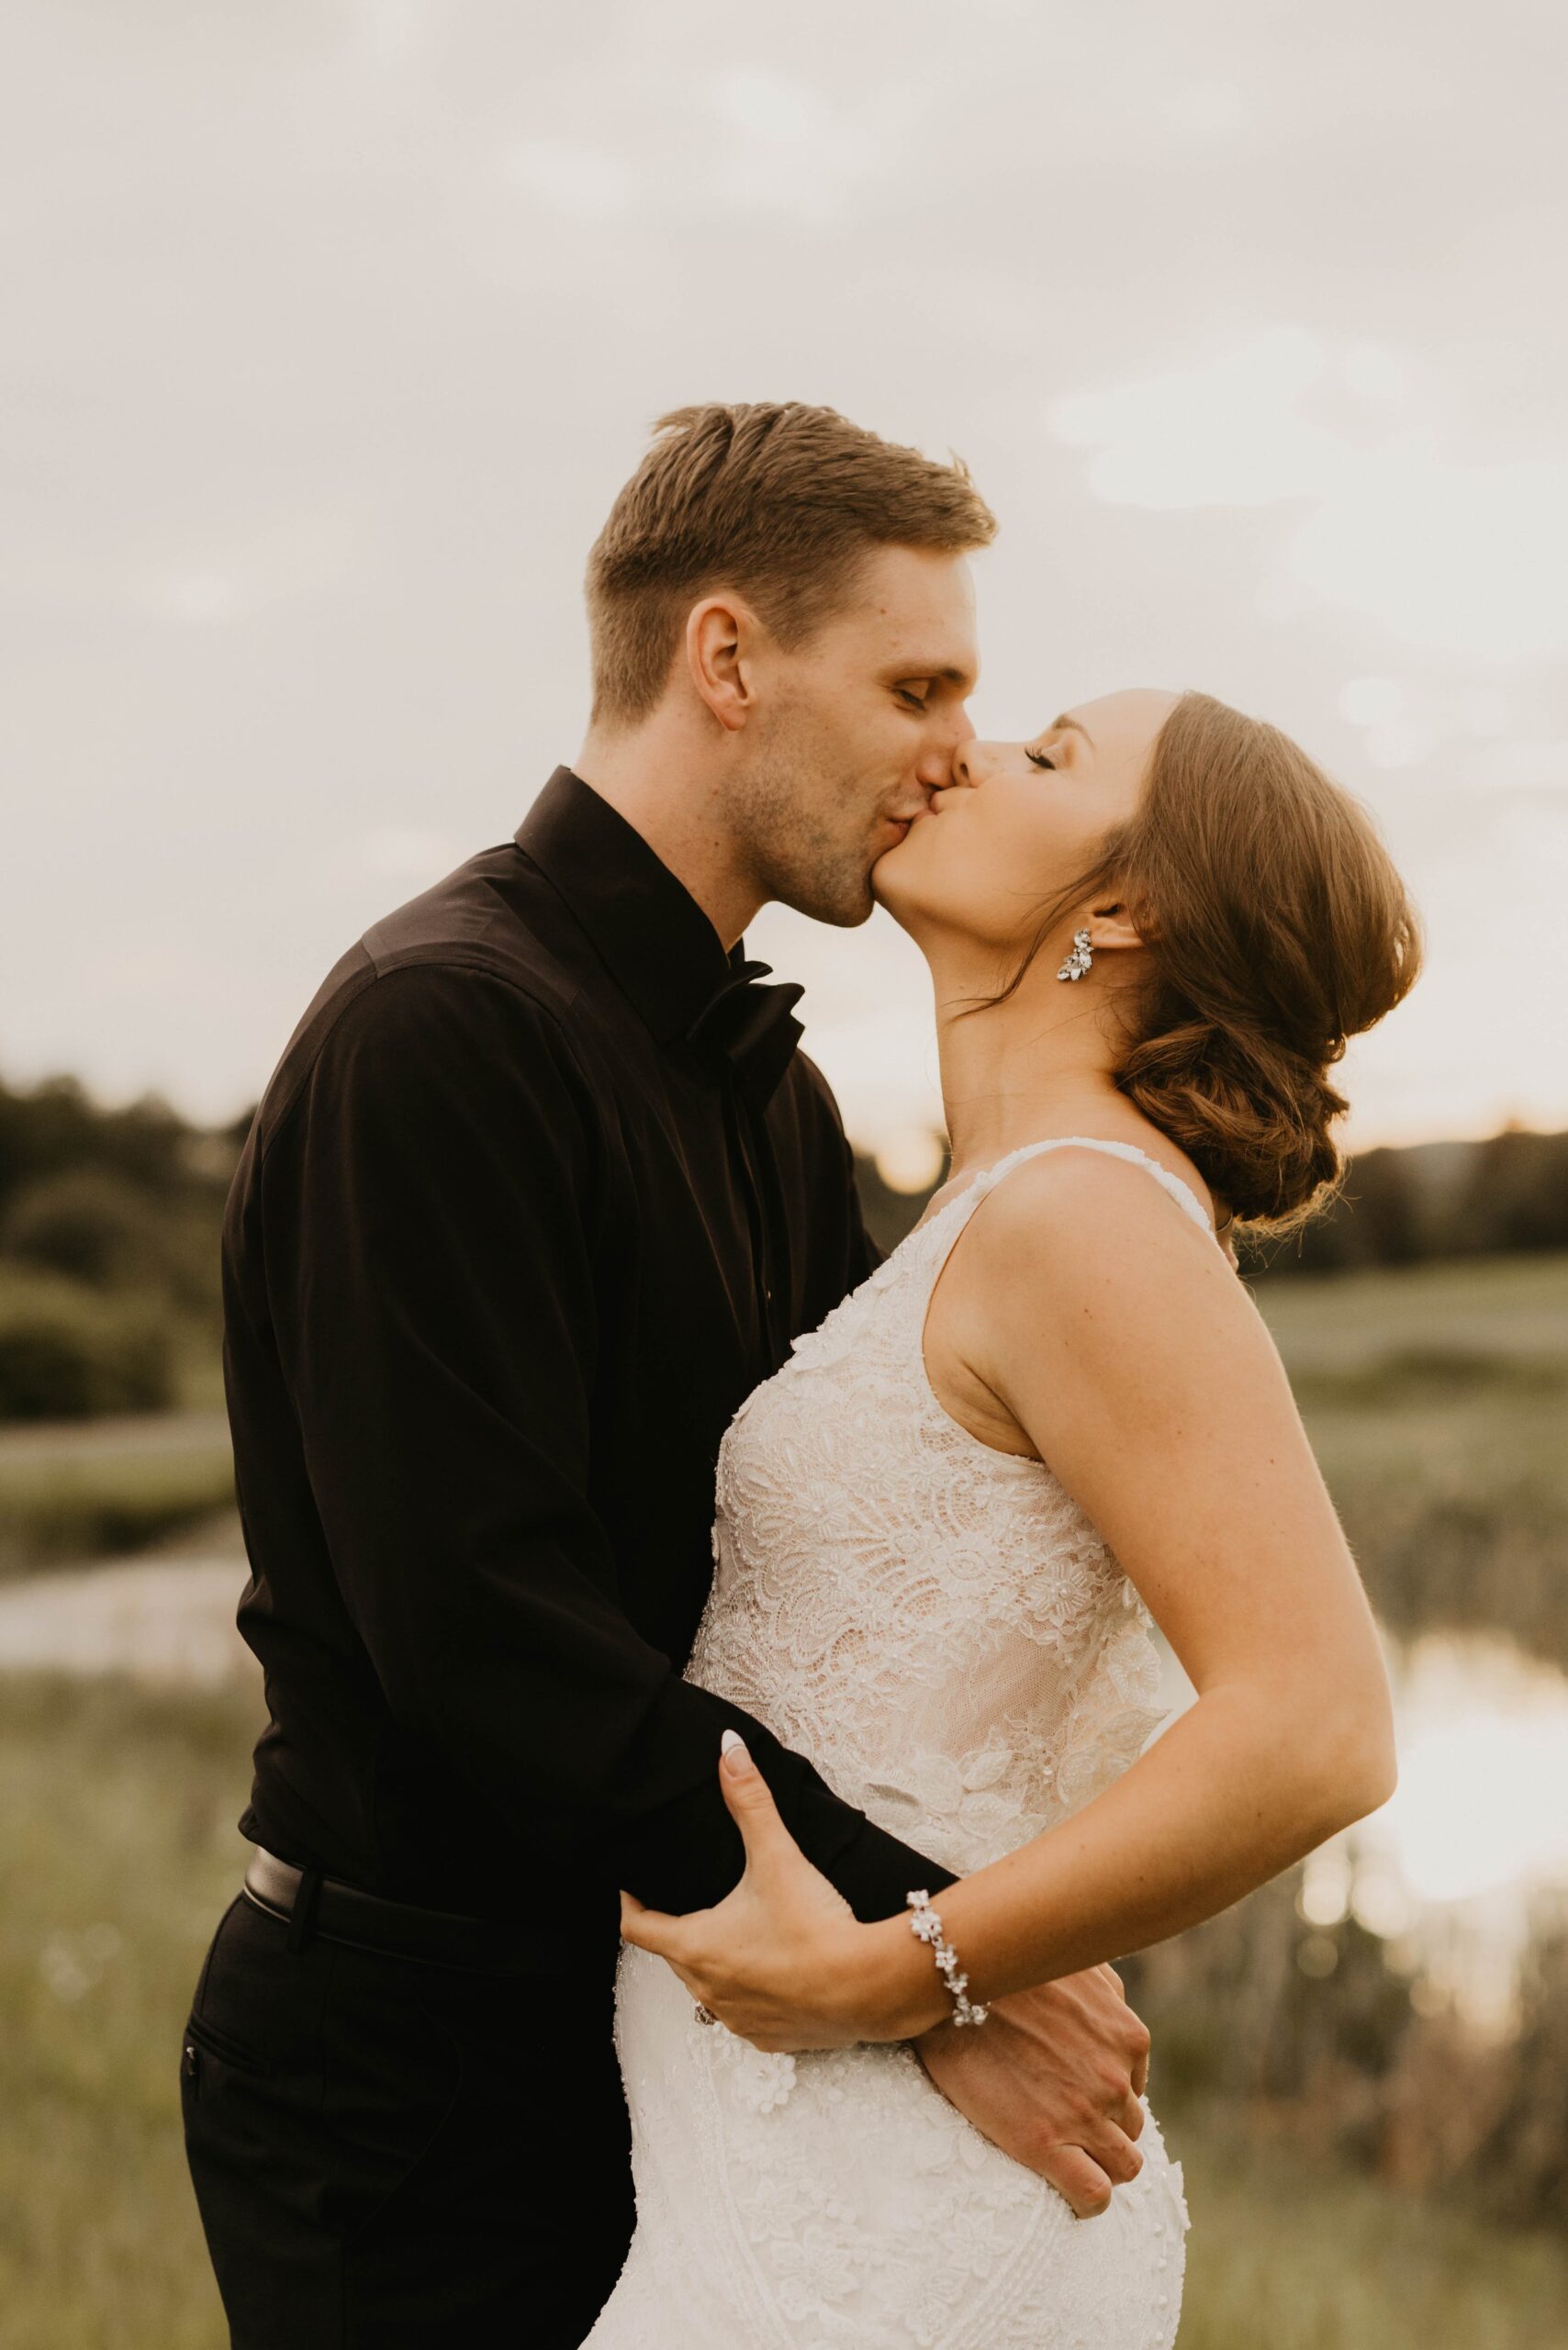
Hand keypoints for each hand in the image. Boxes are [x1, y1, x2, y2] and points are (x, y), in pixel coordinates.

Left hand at [619, 1733, 870, 2050]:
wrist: (868, 1987)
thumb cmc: (814, 1924)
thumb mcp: (777, 1855)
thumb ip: (750, 1800)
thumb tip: (728, 1748)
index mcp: (695, 1947)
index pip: (637, 1927)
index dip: (630, 1902)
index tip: (633, 1885)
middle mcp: (707, 1991)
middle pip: (674, 1955)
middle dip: (679, 1927)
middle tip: (694, 1896)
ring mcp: (738, 2020)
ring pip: (710, 1988)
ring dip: (716, 1962)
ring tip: (736, 1930)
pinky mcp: (771, 2039)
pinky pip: (745, 2015)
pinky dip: (751, 1993)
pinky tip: (774, 1971)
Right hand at [916, 1966, 1151, 2218]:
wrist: (948, 1981)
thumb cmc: (1006, 1967)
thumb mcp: (1078, 1965)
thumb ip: (1109, 1997)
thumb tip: (1116, 2022)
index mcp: (1127, 2036)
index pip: (1135, 2088)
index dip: (1106, 2098)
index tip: (1076, 2097)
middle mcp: (1114, 2077)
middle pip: (1131, 2129)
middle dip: (1104, 2131)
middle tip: (1064, 2126)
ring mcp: (1083, 2112)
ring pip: (1122, 2165)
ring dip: (1098, 2163)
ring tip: (1062, 2157)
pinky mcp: (1044, 2143)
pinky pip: (1092, 2194)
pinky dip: (1087, 2200)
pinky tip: (1067, 2190)